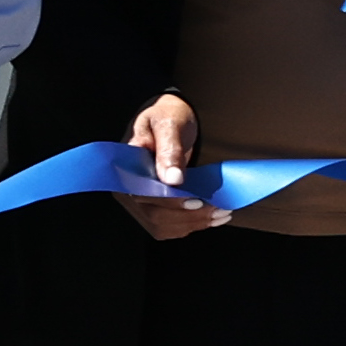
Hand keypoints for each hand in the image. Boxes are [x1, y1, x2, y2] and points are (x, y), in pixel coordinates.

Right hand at [111, 93, 230, 244]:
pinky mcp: (154, 208)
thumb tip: (172, 179)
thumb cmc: (166, 118)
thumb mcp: (168, 125)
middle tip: (219, 209)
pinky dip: (191, 225)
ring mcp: (140, 202)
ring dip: (193, 224)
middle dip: (189, 216)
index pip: (142, 195)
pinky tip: (211, 218)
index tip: (196, 201)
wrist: (171, 122)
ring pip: (163, 225)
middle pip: (154, 215)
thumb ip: (170, 149)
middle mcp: (128, 191)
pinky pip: (169, 226)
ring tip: (221, 214)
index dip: (168, 202)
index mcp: (124, 170)